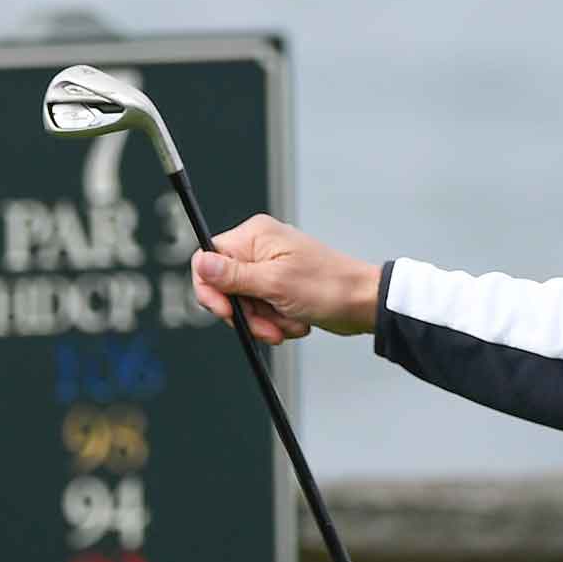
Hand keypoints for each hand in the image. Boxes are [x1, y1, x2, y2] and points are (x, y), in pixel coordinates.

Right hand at [189, 213, 381, 341]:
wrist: (362, 303)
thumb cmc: (329, 286)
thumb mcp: (275, 283)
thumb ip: (233, 276)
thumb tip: (200, 262)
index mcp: (255, 235)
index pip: (208, 260)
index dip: (211, 290)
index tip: (226, 311)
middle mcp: (259, 248)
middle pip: (225, 288)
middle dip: (247, 313)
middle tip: (268, 325)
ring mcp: (270, 268)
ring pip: (244, 304)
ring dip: (265, 321)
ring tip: (289, 321)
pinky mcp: (279, 287)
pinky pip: (261, 311)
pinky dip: (276, 321)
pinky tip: (296, 320)